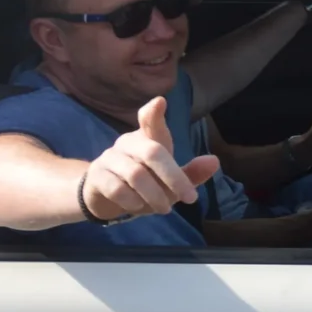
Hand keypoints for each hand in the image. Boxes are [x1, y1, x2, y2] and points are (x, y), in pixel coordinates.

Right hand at [81, 97, 217, 220]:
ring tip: (165, 209)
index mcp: (147, 139)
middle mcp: (127, 143)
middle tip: (190, 198)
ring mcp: (110, 158)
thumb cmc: (143, 183)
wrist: (103, 196)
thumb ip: (190, 174)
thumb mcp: (168, 181)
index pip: (149, 119)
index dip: (153, 112)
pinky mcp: (97, 176)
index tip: (160, 102)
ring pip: (135, 174)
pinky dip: (133, 202)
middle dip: (174, 177)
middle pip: (152, 152)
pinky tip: (139, 207)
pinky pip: (117, 189)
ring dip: (155, 195)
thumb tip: (214, 161)